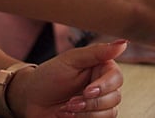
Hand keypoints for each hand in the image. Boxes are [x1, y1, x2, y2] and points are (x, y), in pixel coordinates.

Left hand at [10, 39, 126, 117]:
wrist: (30, 99)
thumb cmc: (48, 76)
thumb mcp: (71, 59)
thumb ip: (97, 52)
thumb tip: (123, 43)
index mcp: (101, 68)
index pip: (117, 78)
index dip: (104, 86)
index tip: (88, 91)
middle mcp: (104, 86)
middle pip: (115, 98)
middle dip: (91, 103)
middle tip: (71, 101)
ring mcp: (99, 104)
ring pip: (110, 113)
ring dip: (87, 113)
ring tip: (67, 108)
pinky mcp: (92, 117)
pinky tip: (68, 114)